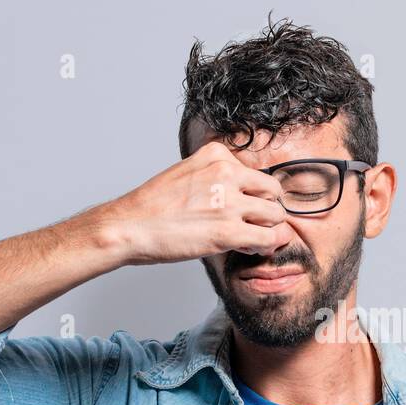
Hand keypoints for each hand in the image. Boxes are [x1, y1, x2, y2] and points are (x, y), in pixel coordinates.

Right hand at [93, 141, 291, 265]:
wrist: (129, 227)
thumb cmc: (153, 207)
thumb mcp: (186, 173)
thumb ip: (215, 176)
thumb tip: (241, 194)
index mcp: (216, 155)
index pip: (255, 173)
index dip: (252, 194)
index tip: (241, 208)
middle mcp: (226, 173)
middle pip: (272, 191)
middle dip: (266, 210)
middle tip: (252, 225)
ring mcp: (229, 202)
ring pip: (276, 215)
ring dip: (268, 229)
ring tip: (250, 238)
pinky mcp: (229, 231)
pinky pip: (270, 238)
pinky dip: (267, 246)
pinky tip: (251, 248)